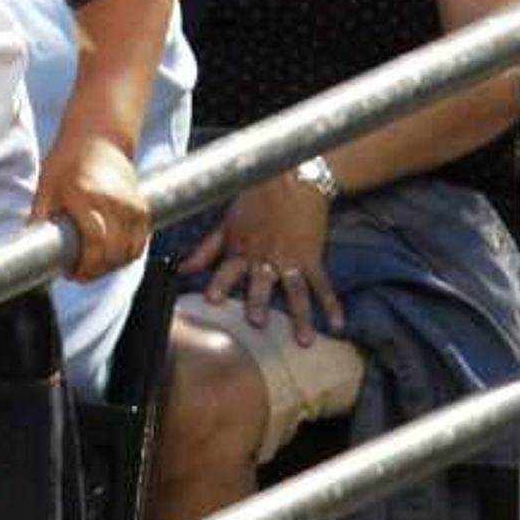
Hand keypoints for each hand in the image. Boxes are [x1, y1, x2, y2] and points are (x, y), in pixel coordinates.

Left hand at [29, 132, 148, 282]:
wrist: (100, 138)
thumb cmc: (68, 160)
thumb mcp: (46, 185)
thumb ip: (39, 217)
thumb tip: (25, 248)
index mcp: (84, 196)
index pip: (93, 243)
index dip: (84, 266)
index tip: (72, 274)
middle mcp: (112, 202)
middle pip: (112, 253)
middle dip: (96, 271)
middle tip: (80, 273)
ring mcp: (130, 205)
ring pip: (128, 252)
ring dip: (112, 266)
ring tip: (94, 264)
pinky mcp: (142, 207)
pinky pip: (139, 243)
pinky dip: (127, 255)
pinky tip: (111, 255)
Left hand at [179, 177, 344, 342]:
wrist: (293, 179)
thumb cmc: (255, 202)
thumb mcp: (226, 224)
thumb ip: (206, 249)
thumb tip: (182, 269)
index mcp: (241, 249)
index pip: (227, 269)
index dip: (219, 283)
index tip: (212, 300)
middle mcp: (265, 257)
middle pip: (261, 283)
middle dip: (258, 301)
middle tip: (258, 322)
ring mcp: (291, 258)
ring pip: (295, 290)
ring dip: (300, 316)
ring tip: (303, 341)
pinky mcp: (312, 257)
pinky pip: (322, 284)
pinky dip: (331, 304)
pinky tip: (337, 324)